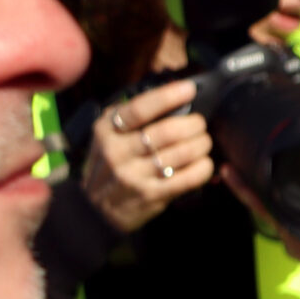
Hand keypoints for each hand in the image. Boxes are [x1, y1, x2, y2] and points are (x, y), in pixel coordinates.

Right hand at [82, 79, 212, 233]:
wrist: (95, 209)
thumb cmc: (110, 164)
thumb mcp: (109, 136)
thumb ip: (133, 116)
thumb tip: (173, 91)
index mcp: (106, 130)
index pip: (139, 109)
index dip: (168, 96)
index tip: (189, 89)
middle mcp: (117, 151)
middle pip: (168, 131)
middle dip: (194, 124)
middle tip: (200, 124)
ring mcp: (133, 175)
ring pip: (182, 152)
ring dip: (202, 144)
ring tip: (203, 142)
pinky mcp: (150, 195)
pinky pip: (188, 178)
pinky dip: (204, 167)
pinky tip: (205, 162)